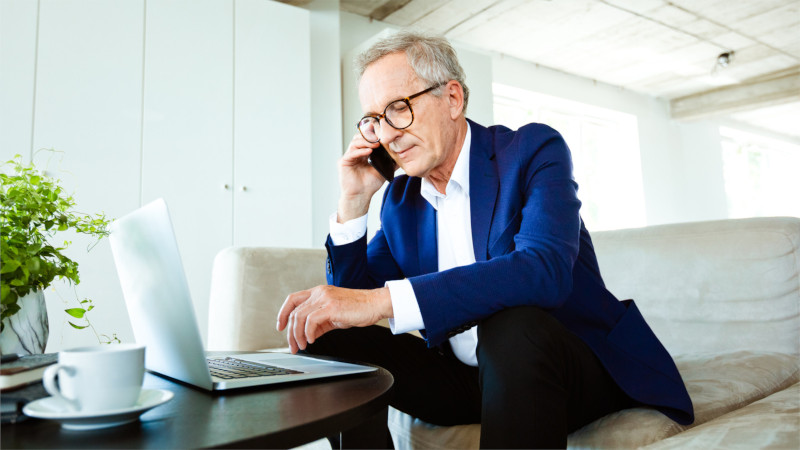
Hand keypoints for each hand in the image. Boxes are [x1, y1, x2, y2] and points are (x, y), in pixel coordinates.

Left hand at [276, 285, 392, 352]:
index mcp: (318, 292)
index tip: (280, 327)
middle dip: (290, 332)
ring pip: (300, 316)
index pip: (292, 299)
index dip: (283, 313)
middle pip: (294, 311)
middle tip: (293, 346)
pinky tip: (312, 340)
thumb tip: (308, 335)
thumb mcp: (334, 315)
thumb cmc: (358, 309)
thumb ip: (319, 323)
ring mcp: (325, 298)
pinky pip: (311, 321)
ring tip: (303, 345)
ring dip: (298, 335)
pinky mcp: (331, 307)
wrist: (375, 305)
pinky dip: (308, 333)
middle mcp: (319, 293)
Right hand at [337, 133, 390, 221]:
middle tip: (380, 136)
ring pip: (355, 143)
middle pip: (359, 137)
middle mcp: (355, 153)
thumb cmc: (369, 184)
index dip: (373, 134)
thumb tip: (402, 155)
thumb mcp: (383, 170)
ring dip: (366, 141)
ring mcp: (349, 157)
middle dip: (369, 135)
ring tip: (376, 143)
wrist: (361, 195)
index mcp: (363, 153)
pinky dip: (360, 151)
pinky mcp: (344, 162)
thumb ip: (390, 162)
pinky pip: (351, 153)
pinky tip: (369, 151)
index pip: (367, 138)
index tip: (383, 133)